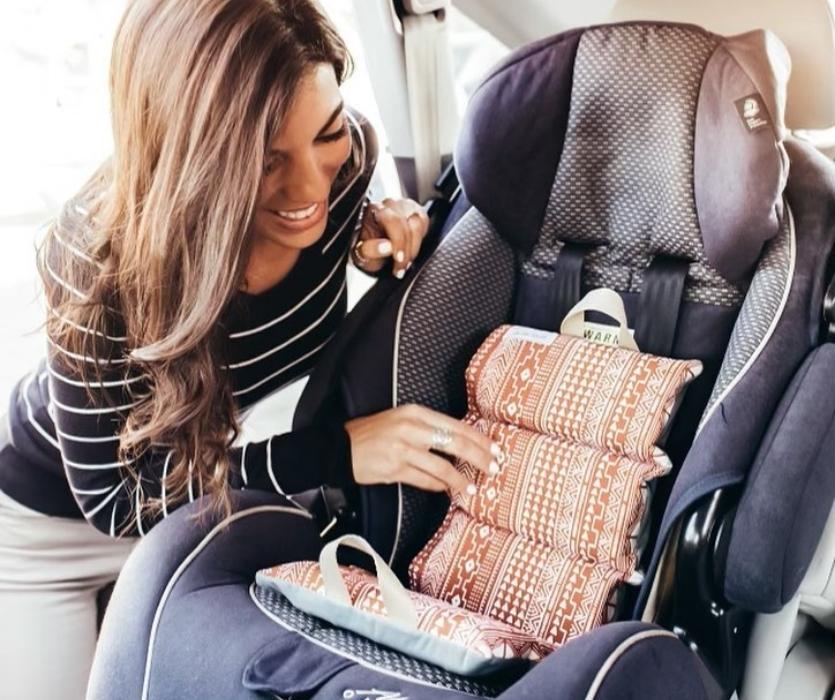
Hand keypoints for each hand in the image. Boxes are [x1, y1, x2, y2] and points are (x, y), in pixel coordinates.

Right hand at [344, 404, 501, 493]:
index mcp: (415, 413)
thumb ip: (429, 429)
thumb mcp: (401, 421)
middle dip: (479, 458)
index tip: (495, 449)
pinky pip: (424, 480)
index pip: (456, 425)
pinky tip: (447, 490)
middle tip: (493, 468)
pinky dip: (439, 486)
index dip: (479, 439)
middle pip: (455, 443)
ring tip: (472, 488)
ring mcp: (402, 449)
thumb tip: (460, 443)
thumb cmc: (373, 434)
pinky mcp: (394, 469)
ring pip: (442, 467)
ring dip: (460, 480)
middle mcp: (411, 428)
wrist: (339, 447)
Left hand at [351, 197, 429, 278]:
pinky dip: (419, 240)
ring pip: (418, 223)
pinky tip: (410, 251)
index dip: (399, 241)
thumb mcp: (362, 254)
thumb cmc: (367, 249)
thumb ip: (371, 249)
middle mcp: (389, 205)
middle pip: (407, 222)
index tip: (399, 259)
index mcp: (372, 211)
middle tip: (402, 267)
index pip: (392, 220)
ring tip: (406, 263)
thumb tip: (388, 247)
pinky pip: (424, 223)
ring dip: (414, 247)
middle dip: (407, 249)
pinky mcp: (416, 211)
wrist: (374, 247)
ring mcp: (404, 206)